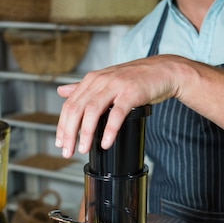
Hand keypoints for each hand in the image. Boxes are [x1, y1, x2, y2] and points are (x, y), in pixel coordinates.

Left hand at [55, 56, 181, 158]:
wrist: (163, 71)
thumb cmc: (135, 79)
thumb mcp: (106, 80)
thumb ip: (83, 88)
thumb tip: (61, 92)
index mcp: (92, 80)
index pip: (70, 105)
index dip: (62, 126)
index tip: (60, 143)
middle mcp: (101, 81)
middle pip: (77, 109)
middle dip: (69, 133)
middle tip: (67, 151)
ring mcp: (116, 86)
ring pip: (93, 111)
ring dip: (86, 132)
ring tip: (83, 148)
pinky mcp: (132, 92)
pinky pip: (117, 113)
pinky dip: (110, 129)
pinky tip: (105, 142)